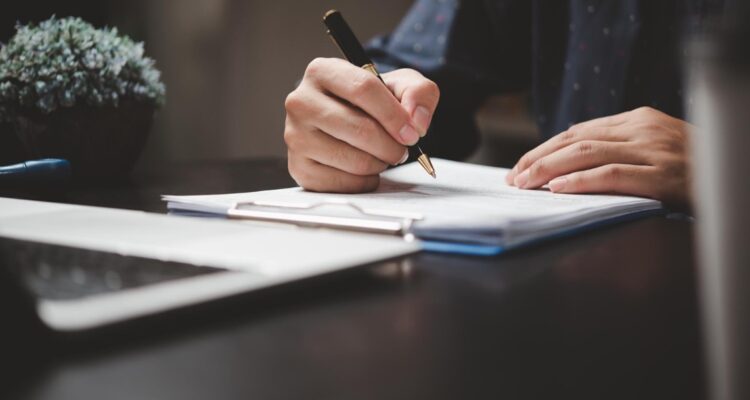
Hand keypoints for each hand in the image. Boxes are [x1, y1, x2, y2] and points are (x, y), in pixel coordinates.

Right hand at [284, 58, 439, 192]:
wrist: (347, 121)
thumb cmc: (370, 102)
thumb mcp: (399, 85)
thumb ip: (418, 93)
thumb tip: (416, 121)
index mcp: (322, 71)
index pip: (363, 89)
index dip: (394, 115)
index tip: (412, 132)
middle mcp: (301, 102)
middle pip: (360, 129)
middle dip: (392, 145)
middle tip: (402, 149)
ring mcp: (295, 136)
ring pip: (354, 160)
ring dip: (380, 163)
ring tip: (380, 155)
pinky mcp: (298, 167)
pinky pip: (344, 183)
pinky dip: (365, 181)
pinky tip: (363, 168)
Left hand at [505, 107, 691, 207]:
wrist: (733, 174)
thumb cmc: (691, 170)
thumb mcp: (653, 149)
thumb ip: (618, 150)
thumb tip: (568, 167)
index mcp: (637, 120)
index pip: (578, 131)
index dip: (545, 149)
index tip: (521, 166)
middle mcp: (642, 129)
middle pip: (575, 140)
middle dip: (538, 159)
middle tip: (514, 179)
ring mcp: (654, 151)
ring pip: (587, 153)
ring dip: (549, 170)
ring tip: (525, 184)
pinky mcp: (663, 176)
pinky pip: (612, 175)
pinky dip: (580, 181)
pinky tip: (558, 189)